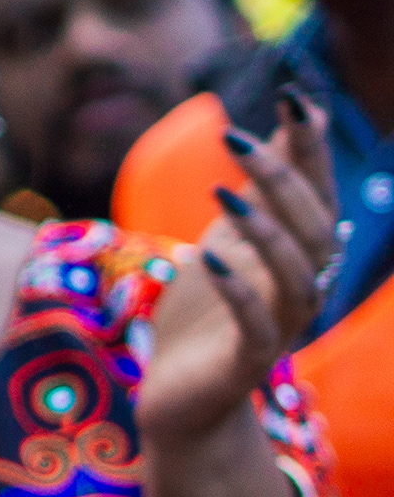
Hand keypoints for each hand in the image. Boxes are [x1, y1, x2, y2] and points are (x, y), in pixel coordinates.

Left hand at [142, 95, 342, 457]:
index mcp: (300, 255)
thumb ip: (260, 193)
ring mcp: (281, 327)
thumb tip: (289, 128)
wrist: (179, 398)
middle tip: (235, 137)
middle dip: (282, 179)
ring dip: (267, 232)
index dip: (309, 148)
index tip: (293, 97)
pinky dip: (239, 291)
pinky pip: (257, 327)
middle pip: (313, 227)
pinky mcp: (249, 362)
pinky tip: (208, 260)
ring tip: (223, 193)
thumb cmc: (205, 315)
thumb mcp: (227, 240)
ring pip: (299, 275)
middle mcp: (303, 287)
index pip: (316, 193)